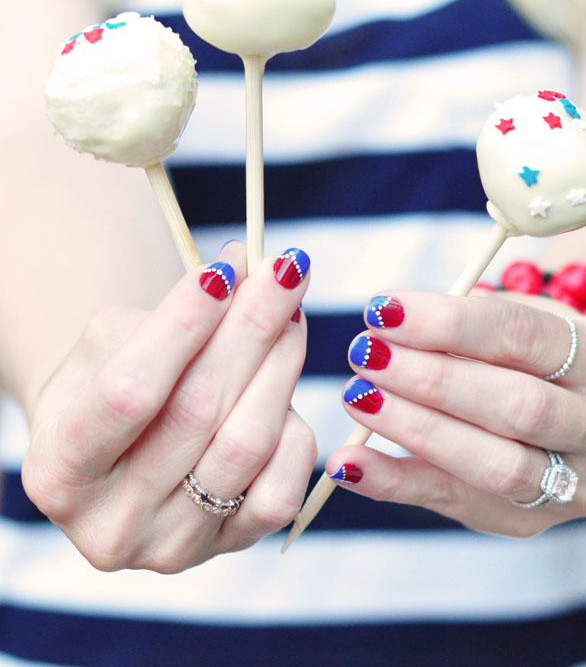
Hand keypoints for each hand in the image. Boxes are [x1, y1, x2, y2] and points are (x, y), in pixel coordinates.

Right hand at [22, 243, 315, 570]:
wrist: (124, 449)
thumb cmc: (110, 381)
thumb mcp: (114, 342)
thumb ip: (173, 312)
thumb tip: (247, 268)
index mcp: (60, 469)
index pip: (129, 392)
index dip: (183, 325)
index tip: (225, 267)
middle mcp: (112, 523)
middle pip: (197, 413)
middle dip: (251, 328)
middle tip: (284, 271)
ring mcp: (173, 547)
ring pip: (246, 445)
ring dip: (280, 365)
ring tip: (291, 314)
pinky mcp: (228, 549)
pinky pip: (281, 487)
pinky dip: (293, 426)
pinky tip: (283, 386)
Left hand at [327, 291, 585, 535]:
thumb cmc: (543, 360)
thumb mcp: (532, 326)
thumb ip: (475, 327)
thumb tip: (394, 329)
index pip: (524, 336)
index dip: (448, 323)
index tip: (384, 309)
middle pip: (515, 406)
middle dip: (430, 378)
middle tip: (366, 354)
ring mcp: (575, 486)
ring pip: (493, 465)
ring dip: (413, 429)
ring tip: (358, 397)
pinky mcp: (530, 522)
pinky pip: (455, 504)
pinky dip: (394, 483)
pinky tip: (348, 464)